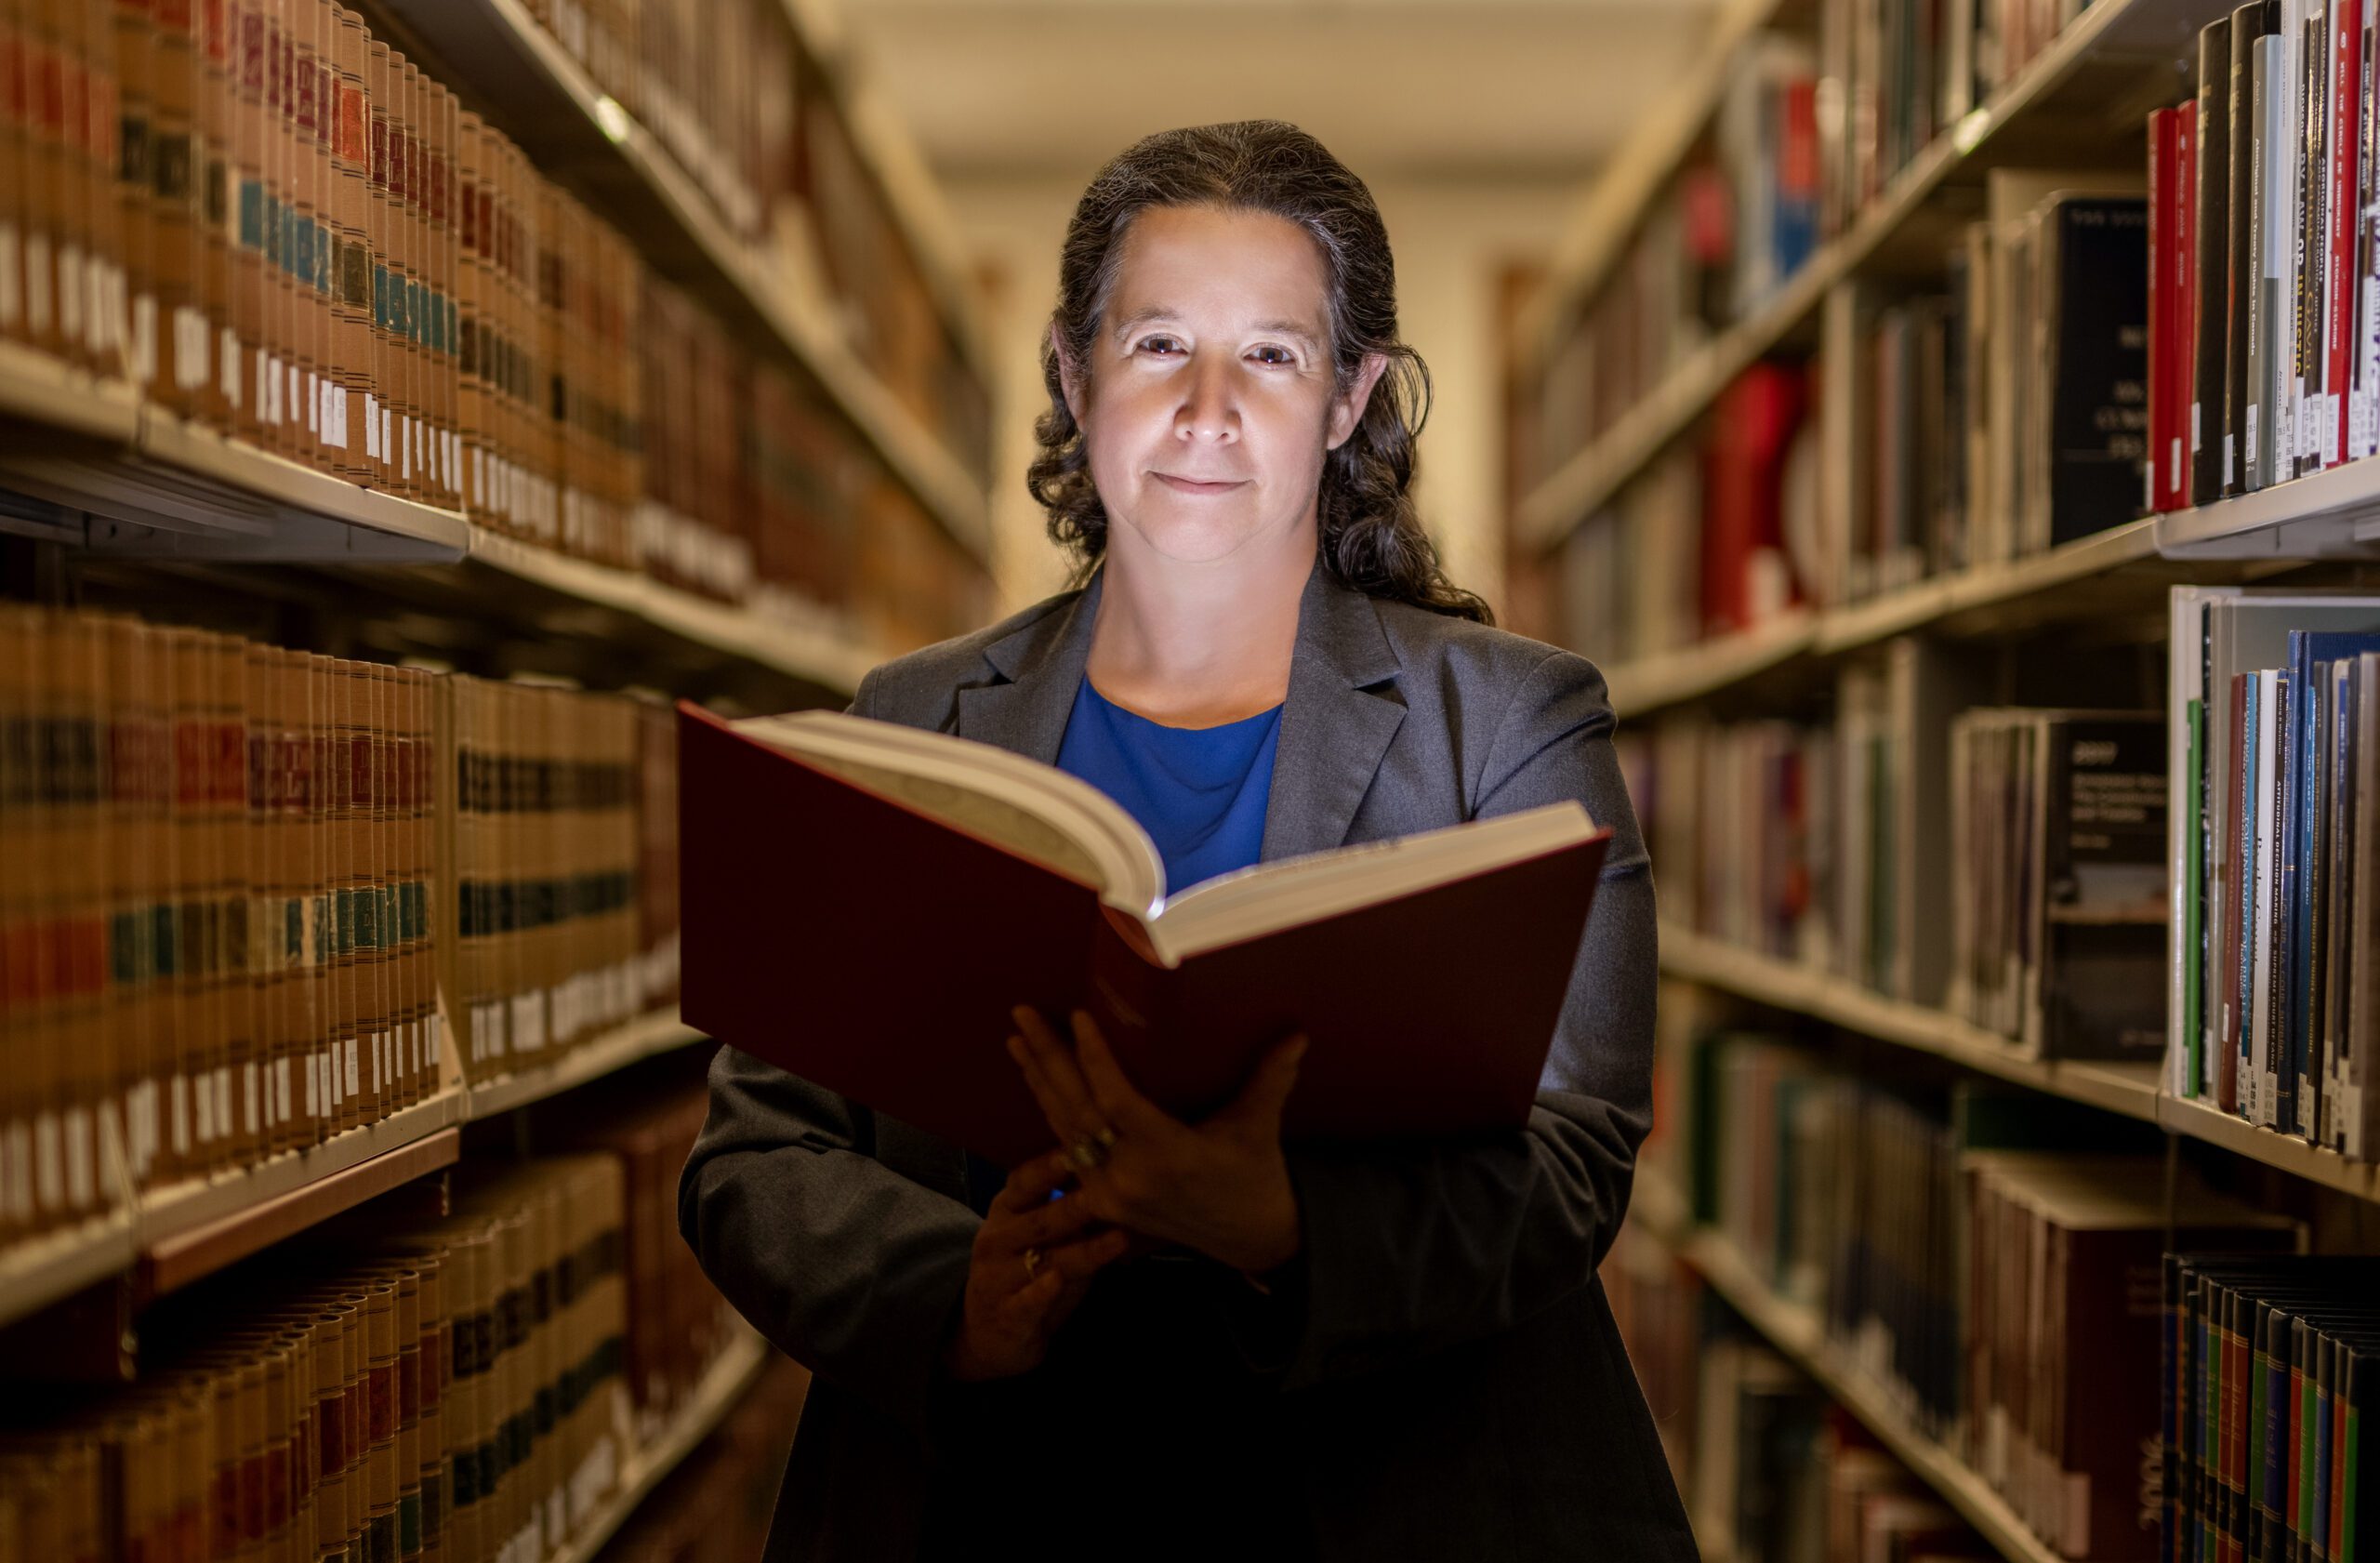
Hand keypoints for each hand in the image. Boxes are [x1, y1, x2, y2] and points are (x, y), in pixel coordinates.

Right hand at [943, 1152, 1130, 1382]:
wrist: (984, 1335)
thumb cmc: (1023, 1273)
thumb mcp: (1040, 1237)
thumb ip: (1068, 1212)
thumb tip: (1112, 1177)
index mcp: (1005, 1212)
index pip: (1023, 1183)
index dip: (1048, 1168)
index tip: (1077, 1151)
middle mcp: (997, 1240)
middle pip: (1039, 1220)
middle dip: (1074, 1206)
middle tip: (1107, 1193)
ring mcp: (999, 1279)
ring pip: (1045, 1260)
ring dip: (1083, 1249)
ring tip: (1116, 1238)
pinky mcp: (1008, 1315)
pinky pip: (1027, 1301)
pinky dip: (1042, 1292)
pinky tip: (1056, 1280)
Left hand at [1008, 1005, 1306, 1275]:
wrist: (1251, 1237)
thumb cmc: (1257, 1175)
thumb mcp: (1260, 1126)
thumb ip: (1272, 1078)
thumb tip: (1297, 1034)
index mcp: (1170, 1156)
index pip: (1117, 1102)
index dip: (1093, 1059)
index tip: (1077, 1016)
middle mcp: (1133, 1178)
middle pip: (1077, 1111)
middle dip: (1047, 1060)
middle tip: (1024, 1015)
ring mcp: (1113, 1195)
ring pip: (1064, 1130)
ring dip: (1039, 1083)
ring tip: (1018, 1040)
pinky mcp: (1104, 1203)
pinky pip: (1068, 1152)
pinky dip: (1051, 1114)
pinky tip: (1037, 1083)